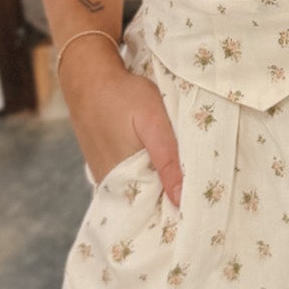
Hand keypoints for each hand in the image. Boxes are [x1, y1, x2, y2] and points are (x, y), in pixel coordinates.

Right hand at [71, 66, 183, 206]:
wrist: (88, 77)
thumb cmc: (123, 96)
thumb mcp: (153, 123)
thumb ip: (167, 161)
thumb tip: (179, 200)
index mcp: (123, 180)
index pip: (154, 209)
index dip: (176, 211)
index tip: (199, 211)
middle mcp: (110, 183)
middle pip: (146, 201)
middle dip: (169, 199)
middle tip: (197, 195)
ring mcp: (104, 174)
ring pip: (138, 188)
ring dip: (157, 186)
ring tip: (183, 180)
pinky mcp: (103, 163)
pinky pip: (128, 178)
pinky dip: (144, 174)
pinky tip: (158, 164)